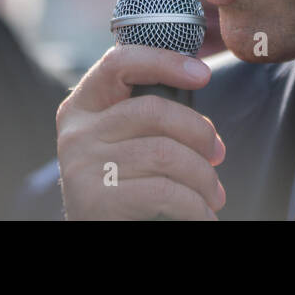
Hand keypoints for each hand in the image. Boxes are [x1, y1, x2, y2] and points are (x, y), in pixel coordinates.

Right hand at [56, 45, 226, 219]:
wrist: (97, 232)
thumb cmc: (121, 186)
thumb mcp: (121, 143)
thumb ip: (149, 120)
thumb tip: (206, 129)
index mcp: (82, 107)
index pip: (119, 64)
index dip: (164, 61)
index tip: (203, 75)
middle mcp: (76, 132)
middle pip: (154, 110)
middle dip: (199, 132)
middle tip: (218, 154)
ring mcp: (82, 165)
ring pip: (165, 153)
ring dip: (203, 176)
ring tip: (214, 194)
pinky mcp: (95, 201)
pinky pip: (163, 191)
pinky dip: (194, 206)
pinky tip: (203, 215)